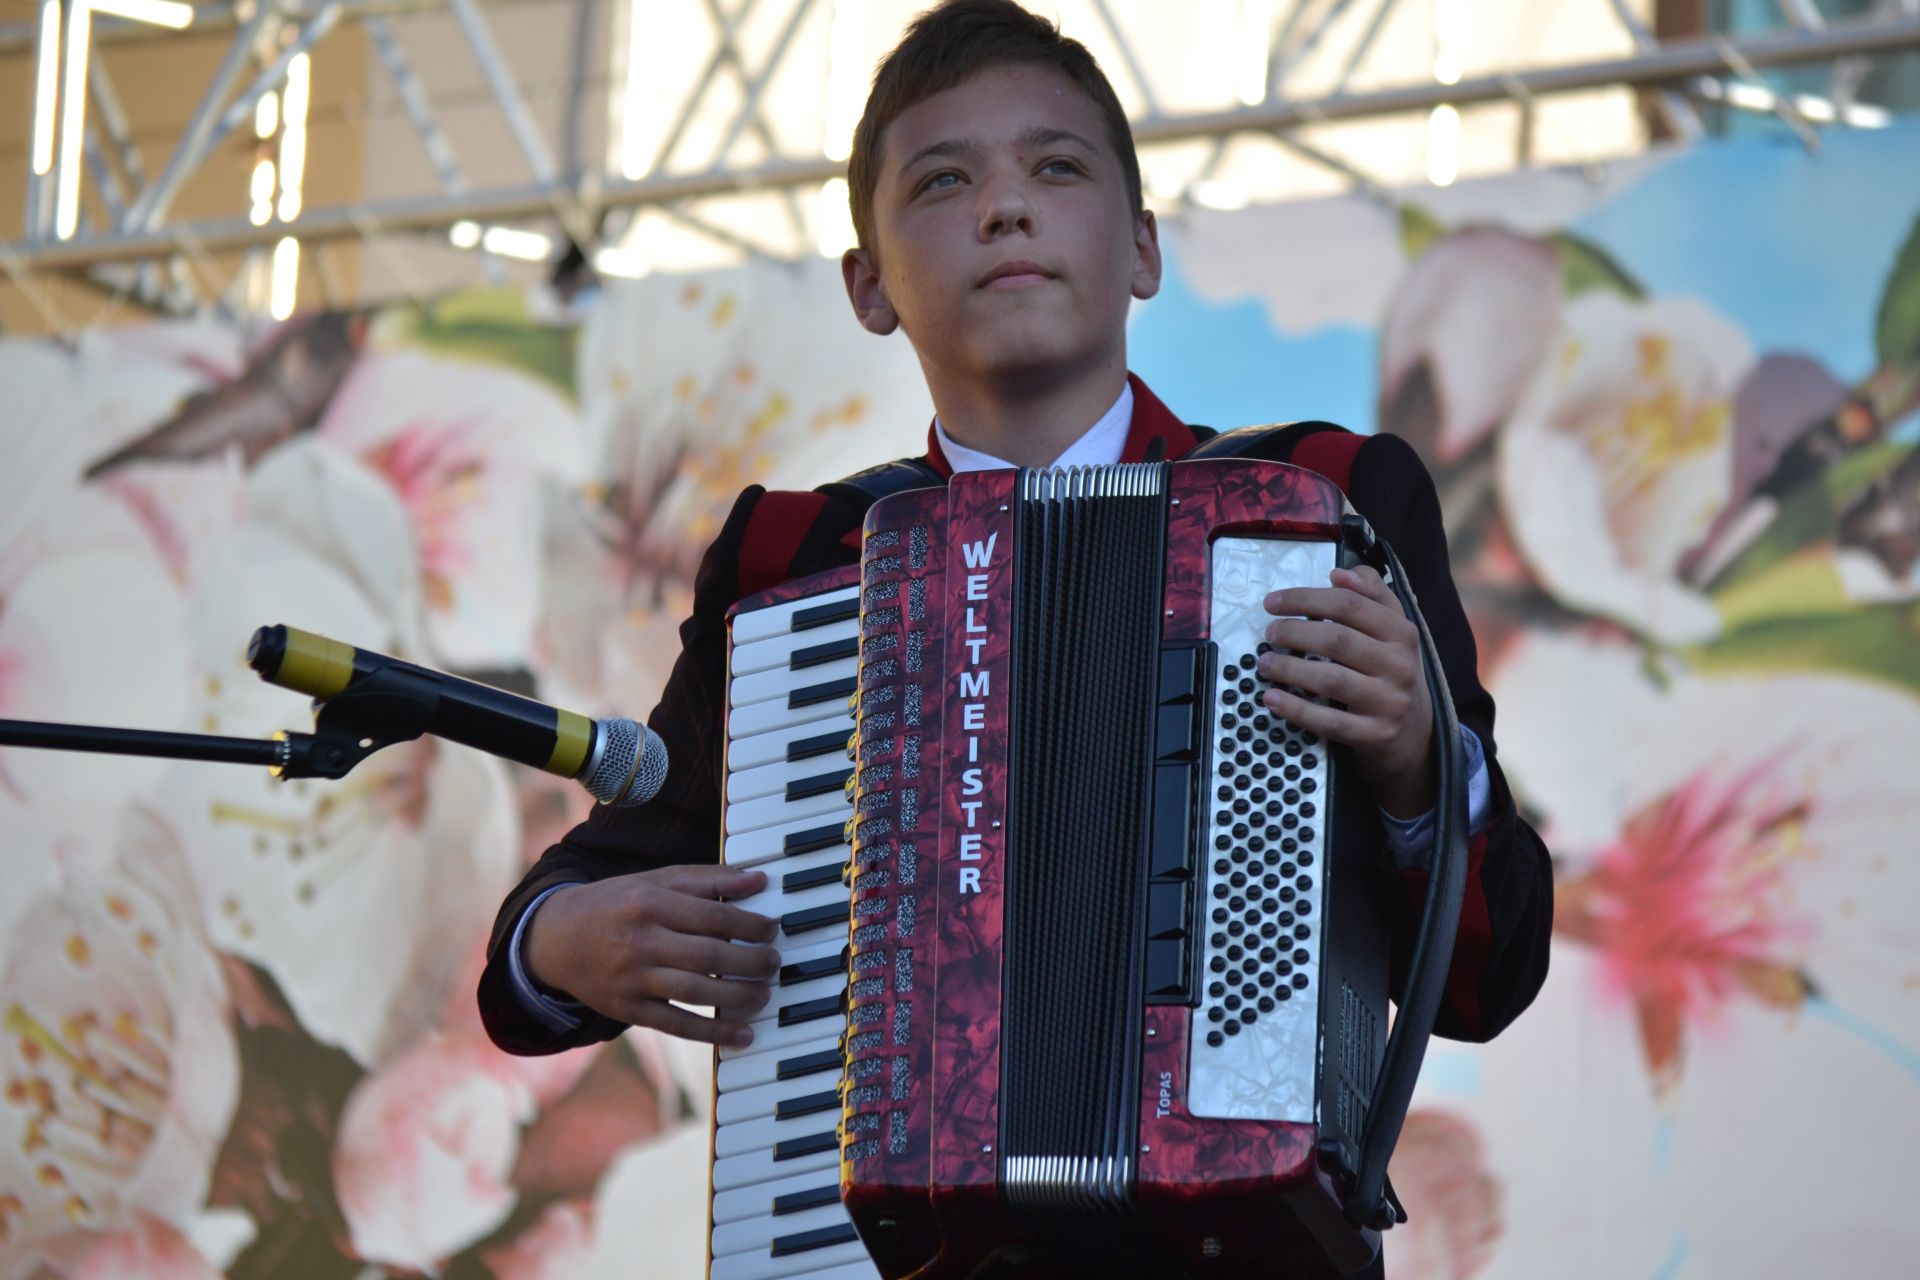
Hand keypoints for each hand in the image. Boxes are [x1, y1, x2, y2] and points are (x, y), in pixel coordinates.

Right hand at [522, 865, 780, 1046]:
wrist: (555, 939)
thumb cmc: (616, 904)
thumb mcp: (655, 881)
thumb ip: (708, 880)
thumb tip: (758, 879)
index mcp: (651, 903)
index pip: (714, 916)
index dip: (751, 925)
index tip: (772, 929)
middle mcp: (642, 942)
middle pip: (709, 956)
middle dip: (752, 962)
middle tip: (774, 962)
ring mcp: (634, 980)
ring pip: (697, 992)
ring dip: (740, 997)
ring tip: (765, 993)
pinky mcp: (629, 1010)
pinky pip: (678, 1025)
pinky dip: (713, 1033)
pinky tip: (743, 1035)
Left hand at [1258, 565, 1434, 819]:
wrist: (1414, 733)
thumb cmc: (1390, 671)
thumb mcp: (1391, 630)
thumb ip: (1371, 595)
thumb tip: (1341, 574)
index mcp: (1401, 632)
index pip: (1349, 604)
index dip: (1306, 598)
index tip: (1273, 602)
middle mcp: (1400, 665)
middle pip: (1338, 639)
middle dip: (1294, 632)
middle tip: (1269, 632)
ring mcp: (1389, 701)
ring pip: (1332, 680)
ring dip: (1290, 669)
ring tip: (1265, 662)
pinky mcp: (1375, 734)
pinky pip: (1329, 721)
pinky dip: (1296, 709)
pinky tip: (1272, 698)